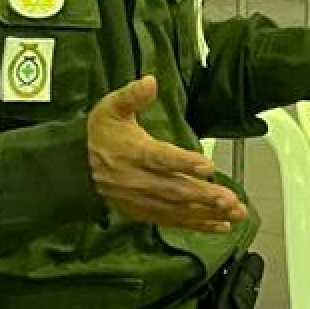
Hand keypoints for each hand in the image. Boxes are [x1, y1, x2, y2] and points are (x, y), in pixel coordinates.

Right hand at [89, 76, 248, 234]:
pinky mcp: (143, 212)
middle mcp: (136, 179)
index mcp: (132, 151)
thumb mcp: (112, 107)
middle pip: (173, 189)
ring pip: (177, 209)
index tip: (207, 165)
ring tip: (235, 214)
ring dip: (207, 213)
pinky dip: (197, 225)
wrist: (74, 165)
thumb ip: (132, 95)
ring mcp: (140, 199)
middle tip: (230, 200)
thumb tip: (150, 81)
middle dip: (203, 196)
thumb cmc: (103, 133)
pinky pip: (172, 221)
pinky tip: (221, 227)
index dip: (182, 162)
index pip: (159, 158)